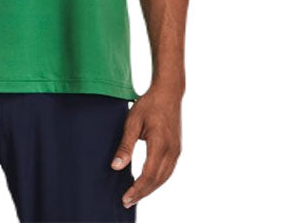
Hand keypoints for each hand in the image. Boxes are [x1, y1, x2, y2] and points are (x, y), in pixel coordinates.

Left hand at [110, 85, 182, 208]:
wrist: (168, 92)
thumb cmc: (149, 104)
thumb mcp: (132, 122)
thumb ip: (125, 146)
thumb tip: (116, 167)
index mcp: (160, 144)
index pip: (149, 175)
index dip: (137, 189)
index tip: (125, 198)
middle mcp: (172, 150)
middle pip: (157, 180)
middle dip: (142, 193)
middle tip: (127, 201)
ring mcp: (177, 150)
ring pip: (165, 177)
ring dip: (151, 189)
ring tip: (136, 195)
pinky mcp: (177, 148)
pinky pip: (168, 170)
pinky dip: (158, 180)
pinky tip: (148, 182)